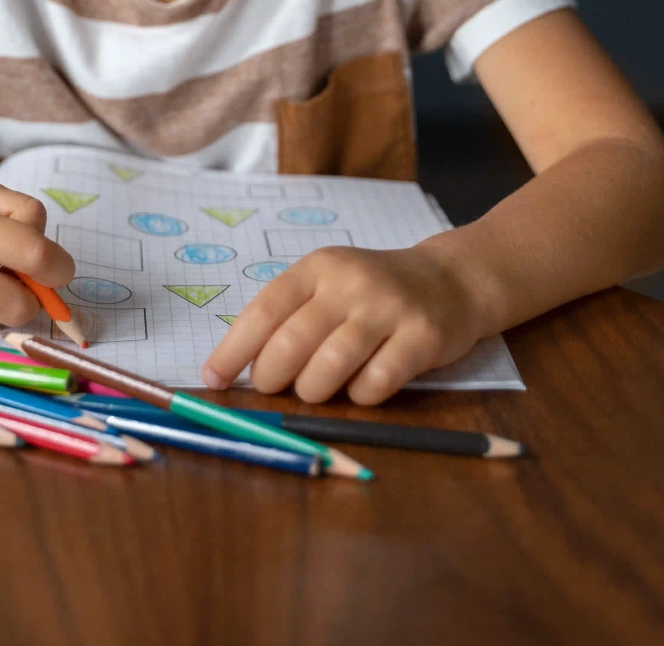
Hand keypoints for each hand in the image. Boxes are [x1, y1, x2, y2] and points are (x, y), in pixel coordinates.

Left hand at [201, 242, 486, 403]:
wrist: (450, 281)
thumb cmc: (374, 292)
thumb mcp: (328, 285)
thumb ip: (289, 317)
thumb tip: (236, 367)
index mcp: (318, 267)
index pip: (264, 309)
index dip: (233, 349)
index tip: (212, 378)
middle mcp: (350, 283)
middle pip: (292, 342)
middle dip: (271, 377)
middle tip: (271, 388)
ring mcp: (388, 308)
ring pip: (330, 367)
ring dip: (312, 391)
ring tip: (314, 390)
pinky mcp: (422, 337)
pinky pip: (375, 383)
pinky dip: (358, 397)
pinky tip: (360, 388)